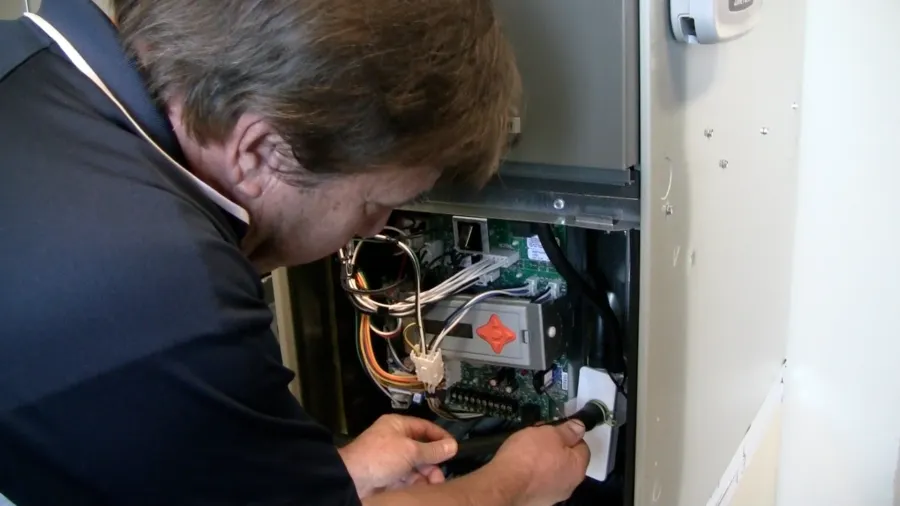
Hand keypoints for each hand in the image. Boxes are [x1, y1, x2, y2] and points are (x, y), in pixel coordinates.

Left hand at [338, 414, 457, 497]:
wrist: (352, 480)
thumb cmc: (380, 457)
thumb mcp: (410, 451)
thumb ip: (433, 450)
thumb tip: (453, 446)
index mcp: (398, 426)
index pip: (425, 427)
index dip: (440, 437)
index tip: (454, 448)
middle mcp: (395, 440)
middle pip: (422, 449)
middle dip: (433, 462)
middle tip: (442, 474)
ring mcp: (391, 459)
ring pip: (416, 466)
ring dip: (426, 475)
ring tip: (434, 485)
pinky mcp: (388, 476)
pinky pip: (408, 478)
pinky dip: (416, 483)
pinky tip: (423, 490)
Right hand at [487, 420, 588, 505]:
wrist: (504, 485)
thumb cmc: (530, 456)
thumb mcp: (549, 434)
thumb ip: (567, 431)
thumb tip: (580, 427)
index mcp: (578, 468)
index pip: (582, 447)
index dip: (569, 435)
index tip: (554, 429)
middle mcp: (569, 485)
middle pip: (567, 461)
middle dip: (554, 449)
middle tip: (538, 438)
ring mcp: (552, 495)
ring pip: (552, 472)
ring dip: (543, 462)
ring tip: (526, 451)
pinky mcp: (536, 501)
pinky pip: (538, 481)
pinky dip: (532, 474)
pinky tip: (520, 467)